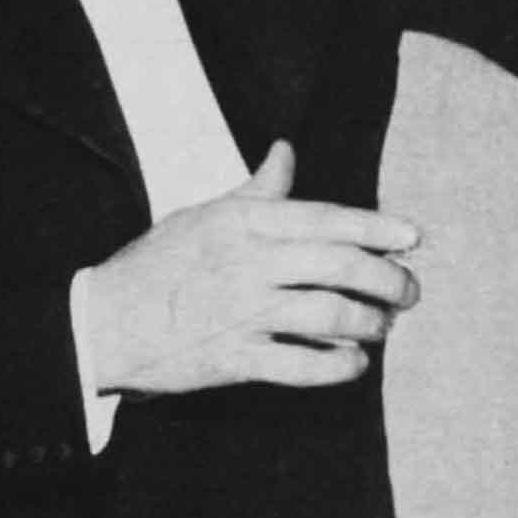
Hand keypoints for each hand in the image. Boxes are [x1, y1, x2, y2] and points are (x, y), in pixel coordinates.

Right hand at [87, 140, 420, 395]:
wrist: (104, 321)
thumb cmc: (157, 263)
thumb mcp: (204, 213)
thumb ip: (256, 189)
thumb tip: (286, 151)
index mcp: (244, 221)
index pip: (326, 218)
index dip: (377, 227)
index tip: (413, 237)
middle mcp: (249, 262)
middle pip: (339, 265)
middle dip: (387, 278)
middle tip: (409, 290)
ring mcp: (243, 312)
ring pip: (330, 315)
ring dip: (369, 322)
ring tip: (382, 325)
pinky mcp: (236, 359)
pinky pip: (302, 365)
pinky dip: (338, 365)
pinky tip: (353, 362)